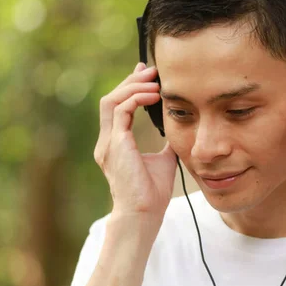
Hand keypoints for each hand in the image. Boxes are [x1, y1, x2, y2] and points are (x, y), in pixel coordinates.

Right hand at [94, 63, 176, 217]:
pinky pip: (121, 110)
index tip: (147, 76)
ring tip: (153, 80)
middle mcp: (107, 142)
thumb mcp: (163, 160)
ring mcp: (108, 143)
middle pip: (111, 100)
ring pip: (112, 101)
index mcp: (115, 145)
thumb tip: (178, 128)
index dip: (130, 88)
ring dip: (132, 87)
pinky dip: (136, 99)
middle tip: (151, 70)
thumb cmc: (152, 193)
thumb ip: (166, 143)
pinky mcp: (115, 144)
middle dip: (131, 82)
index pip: (117, 108)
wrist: (144, 214)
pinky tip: (154, 96)